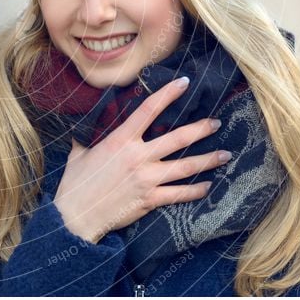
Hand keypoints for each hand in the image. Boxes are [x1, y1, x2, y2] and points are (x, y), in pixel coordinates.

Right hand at [53, 77, 231, 243]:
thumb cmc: (75, 183)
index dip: (168, 94)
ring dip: (207, 160)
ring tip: (225, 154)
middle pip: (177, 139)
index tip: (184, 83)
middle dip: (200, 129)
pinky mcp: (149, 199)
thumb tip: (85, 122)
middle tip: (216, 122)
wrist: (76, 216)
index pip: (148, 110)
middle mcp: (137, 157)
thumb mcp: (79, 152)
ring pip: (185, 167)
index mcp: (120, 141)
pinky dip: (195, 191)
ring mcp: (146, 179)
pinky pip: (178, 194)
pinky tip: (207, 186)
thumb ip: (87, 136)